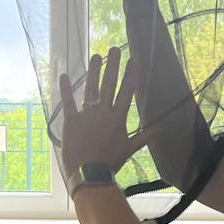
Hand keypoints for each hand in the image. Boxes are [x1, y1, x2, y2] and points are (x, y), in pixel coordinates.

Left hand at [58, 47, 146, 181]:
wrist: (89, 174)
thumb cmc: (110, 163)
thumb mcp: (128, 149)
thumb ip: (142, 137)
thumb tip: (159, 130)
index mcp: (117, 118)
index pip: (126, 92)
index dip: (130, 75)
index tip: (133, 60)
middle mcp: (103, 113)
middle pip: (109, 85)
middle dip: (112, 66)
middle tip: (114, 49)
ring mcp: (87, 116)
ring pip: (91, 89)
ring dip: (93, 72)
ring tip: (96, 56)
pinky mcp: (71, 121)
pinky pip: (68, 102)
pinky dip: (66, 89)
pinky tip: (64, 74)